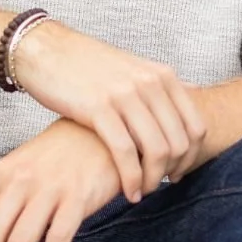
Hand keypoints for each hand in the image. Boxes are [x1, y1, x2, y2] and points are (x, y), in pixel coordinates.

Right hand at [10, 21, 206, 200]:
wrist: (45, 50)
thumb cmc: (87, 66)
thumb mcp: (133, 68)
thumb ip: (159, 85)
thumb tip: (192, 94)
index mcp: (163, 76)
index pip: (196, 127)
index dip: (192, 158)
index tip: (177, 173)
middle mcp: (150, 83)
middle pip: (180, 143)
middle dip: (172, 173)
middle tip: (156, 186)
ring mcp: (125, 95)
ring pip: (157, 151)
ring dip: (152, 180)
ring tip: (141, 192)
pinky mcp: (99, 108)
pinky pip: (126, 153)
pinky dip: (131, 179)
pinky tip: (127, 191)